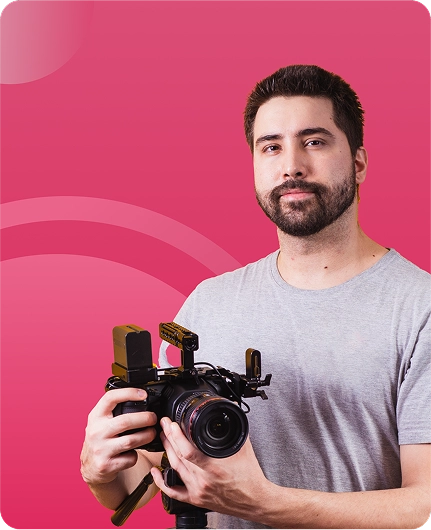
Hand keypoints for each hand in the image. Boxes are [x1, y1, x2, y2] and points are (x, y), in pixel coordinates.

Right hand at [80, 388, 157, 485]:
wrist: (90, 467)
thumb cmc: (100, 440)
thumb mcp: (101, 422)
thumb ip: (114, 411)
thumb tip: (141, 399)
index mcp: (95, 417)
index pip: (110, 398)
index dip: (128, 393)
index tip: (143, 394)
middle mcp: (96, 431)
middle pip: (125, 421)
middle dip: (145, 418)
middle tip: (153, 418)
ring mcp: (100, 449)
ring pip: (130, 441)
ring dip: (146, 436)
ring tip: (152, 433)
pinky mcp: (106, 465)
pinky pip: (129, 458)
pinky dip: (136, 455)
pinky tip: (136, 451)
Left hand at [151, 417, 268, 518]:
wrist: (254, 500)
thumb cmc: (250, 476)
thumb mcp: (243, 447)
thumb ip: (234, 428)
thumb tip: (231, 409)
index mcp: (214, 467)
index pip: (188, 451)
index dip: (176, 437)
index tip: (171, 424)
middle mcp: (203, 480)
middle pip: (178, 457)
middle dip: (169, 437)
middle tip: (164, 423)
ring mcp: (198, 490)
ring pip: (175, 469)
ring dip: (167, 451)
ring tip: (163, 437)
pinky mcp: (196, 499)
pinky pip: (173, 492)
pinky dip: (161, 481)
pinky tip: (156, 471)